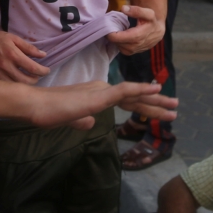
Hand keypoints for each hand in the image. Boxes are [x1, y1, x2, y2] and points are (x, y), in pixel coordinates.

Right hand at [0, 27, 49, 83]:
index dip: (43, 71)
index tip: (46, 71)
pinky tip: (16, 82)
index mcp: (13, 55)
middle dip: (35, 80)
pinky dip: (12, 86)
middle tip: (37, 76)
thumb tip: (43, 55)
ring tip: (28, 79)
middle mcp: (5, 66)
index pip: (33, 68)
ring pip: (15, 87)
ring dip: (25, 85)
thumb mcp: (14, 38)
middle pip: (25, 81)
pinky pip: (4, 87)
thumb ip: (29, 48)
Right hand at [25, 81, 176, 129]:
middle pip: (135, 97)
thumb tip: (91, 124)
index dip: (144, 104)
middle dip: (156, 103)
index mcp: (98, 95)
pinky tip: (155, 88)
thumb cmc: (49, 112)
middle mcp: (103, 90)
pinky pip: (124, 91)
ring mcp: (101, 92)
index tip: (160, 109)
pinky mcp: (98, 95)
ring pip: (134, 94)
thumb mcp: (71, 119)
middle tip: (175, 107)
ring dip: (155, 99)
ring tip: (174, 104)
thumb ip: (82, 121)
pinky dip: (141, 89)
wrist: (36, 106)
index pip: (126, 100)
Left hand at [106, 5, 164, 54]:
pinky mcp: (132, 53)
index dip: (111, 33)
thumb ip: (137, 10)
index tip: (107, 26)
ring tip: (116, 31)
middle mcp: (136, 46)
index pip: (119, 38)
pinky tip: (121, 36)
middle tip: (110, 26)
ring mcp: (134, 51)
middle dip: (112, 35)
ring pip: (119, 46)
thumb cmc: (152, 22)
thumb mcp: (148, 13)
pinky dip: (119, 43)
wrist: (158, 32)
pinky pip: (121, 49)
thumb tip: (123, 8)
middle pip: (117, 42)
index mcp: (139, 36)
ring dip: (116, 39)